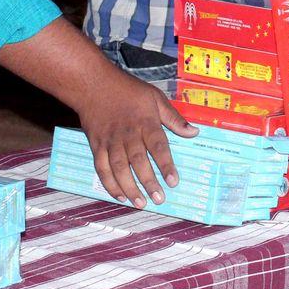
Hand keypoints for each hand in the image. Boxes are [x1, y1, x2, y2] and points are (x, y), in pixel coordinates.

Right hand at [77, 66, 196, 207]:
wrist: (93, 85)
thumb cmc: (128, 90)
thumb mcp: (155, 98)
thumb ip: (174, 118)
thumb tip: (194, 132)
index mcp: (145, 122)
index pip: (158, 146)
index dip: (166, 165)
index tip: (174, 181)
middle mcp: (128, 134)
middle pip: (138, 161)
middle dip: (149, 181)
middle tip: (159, 199)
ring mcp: (110, 141)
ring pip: (119, 168)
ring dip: (129, 187)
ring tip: (140, 202)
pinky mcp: (96, 146)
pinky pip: (102, 168)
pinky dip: (109, 183)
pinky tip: (119, 196)